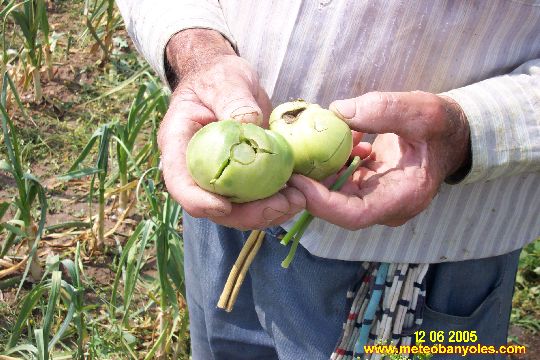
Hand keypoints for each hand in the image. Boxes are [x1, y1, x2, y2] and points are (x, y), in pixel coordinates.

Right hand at [158, 30, 304, 229]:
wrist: (228, 81)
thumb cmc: (219, 76)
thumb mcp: (225, 80)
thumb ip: (232, 99)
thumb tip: (248, 123)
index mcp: (179, 146)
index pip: (180, 184)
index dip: (199, 201)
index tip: (225, 206)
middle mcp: (197, 169)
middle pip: (214, 206)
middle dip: (247, 214)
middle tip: (284, 205)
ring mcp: (220, 176)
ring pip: (238, 209)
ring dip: (268, 212)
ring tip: (298, 200)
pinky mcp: (242, 177)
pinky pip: (255, 198)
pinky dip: (277, 200)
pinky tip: (299, 193)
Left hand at [289, 91, 469, 229]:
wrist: (450, 134)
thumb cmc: (442, 126)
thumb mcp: (423, 112)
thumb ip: (384, 110)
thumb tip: (337, 111)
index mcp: (404, 197)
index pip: (354, 214)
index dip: (322, 202)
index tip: (297, 180)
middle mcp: (386, 205)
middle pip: (337, 205)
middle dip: (310, 183)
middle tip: (287, 158)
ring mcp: (376, 196)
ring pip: (335, 190)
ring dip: (319, 167)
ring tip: (306, 141)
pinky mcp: (368, 185)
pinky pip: (341, 177)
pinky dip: (332, 158)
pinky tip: (336, 136)